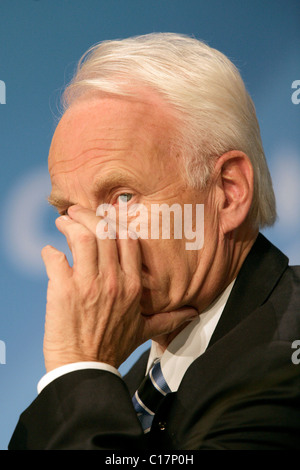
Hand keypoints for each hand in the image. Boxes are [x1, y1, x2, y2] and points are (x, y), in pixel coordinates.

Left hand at [41, 205, 197, 371]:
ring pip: (81, 237)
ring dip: (69, 225)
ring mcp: (88, 284)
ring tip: (61, 223)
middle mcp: (113, 281)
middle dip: (87, 215)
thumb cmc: (113, 348)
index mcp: (132, 285)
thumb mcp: (145, 331)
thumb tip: (192, 314)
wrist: (85, 369)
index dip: (114, 222)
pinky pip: (55, 258)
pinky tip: (49, 253)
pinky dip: (49, 251)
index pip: (128, 239)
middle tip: (75, 212)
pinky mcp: (63, 290)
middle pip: (103, 231)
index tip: (103, 218)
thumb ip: (169, 319)